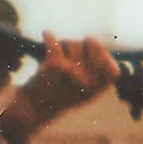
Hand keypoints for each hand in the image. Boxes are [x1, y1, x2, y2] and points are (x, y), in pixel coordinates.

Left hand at [0, 33, 118, 143]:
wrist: (34, 108)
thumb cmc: (60, 95)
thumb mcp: (85, 88)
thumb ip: (95, 69)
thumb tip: (92, 41)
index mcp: (100, 88)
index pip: (108, 58)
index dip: (99, 51)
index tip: (88, 52)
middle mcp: (90, 81)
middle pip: (89, 44)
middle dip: (77, 45)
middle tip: (67, 55)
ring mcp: (73, 72)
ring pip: (71, 43)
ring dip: (62, 46)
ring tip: (55, 59)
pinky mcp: (55, 65)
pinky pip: (54, 42)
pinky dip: (48, 37)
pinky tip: (46, 34)